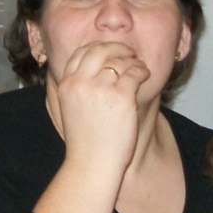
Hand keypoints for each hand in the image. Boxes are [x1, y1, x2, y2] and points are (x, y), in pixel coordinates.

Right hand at [50, 40, 149, 171]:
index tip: (109, 51)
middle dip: (116, 48)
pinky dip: (141, 71)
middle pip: (99, 51)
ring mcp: (101, 89)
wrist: (92, 164)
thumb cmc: (85, 141)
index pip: (81, 53)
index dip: (97, 48)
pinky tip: (144, 74)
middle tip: (128, 52)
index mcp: (67, 85)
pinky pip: (134, 73)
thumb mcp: (70, 108)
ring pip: (119, 60)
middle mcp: (81, 84)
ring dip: (132, 60)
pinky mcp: (121, 97)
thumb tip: (94, 69)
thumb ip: (77, 87)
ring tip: (139, 66)